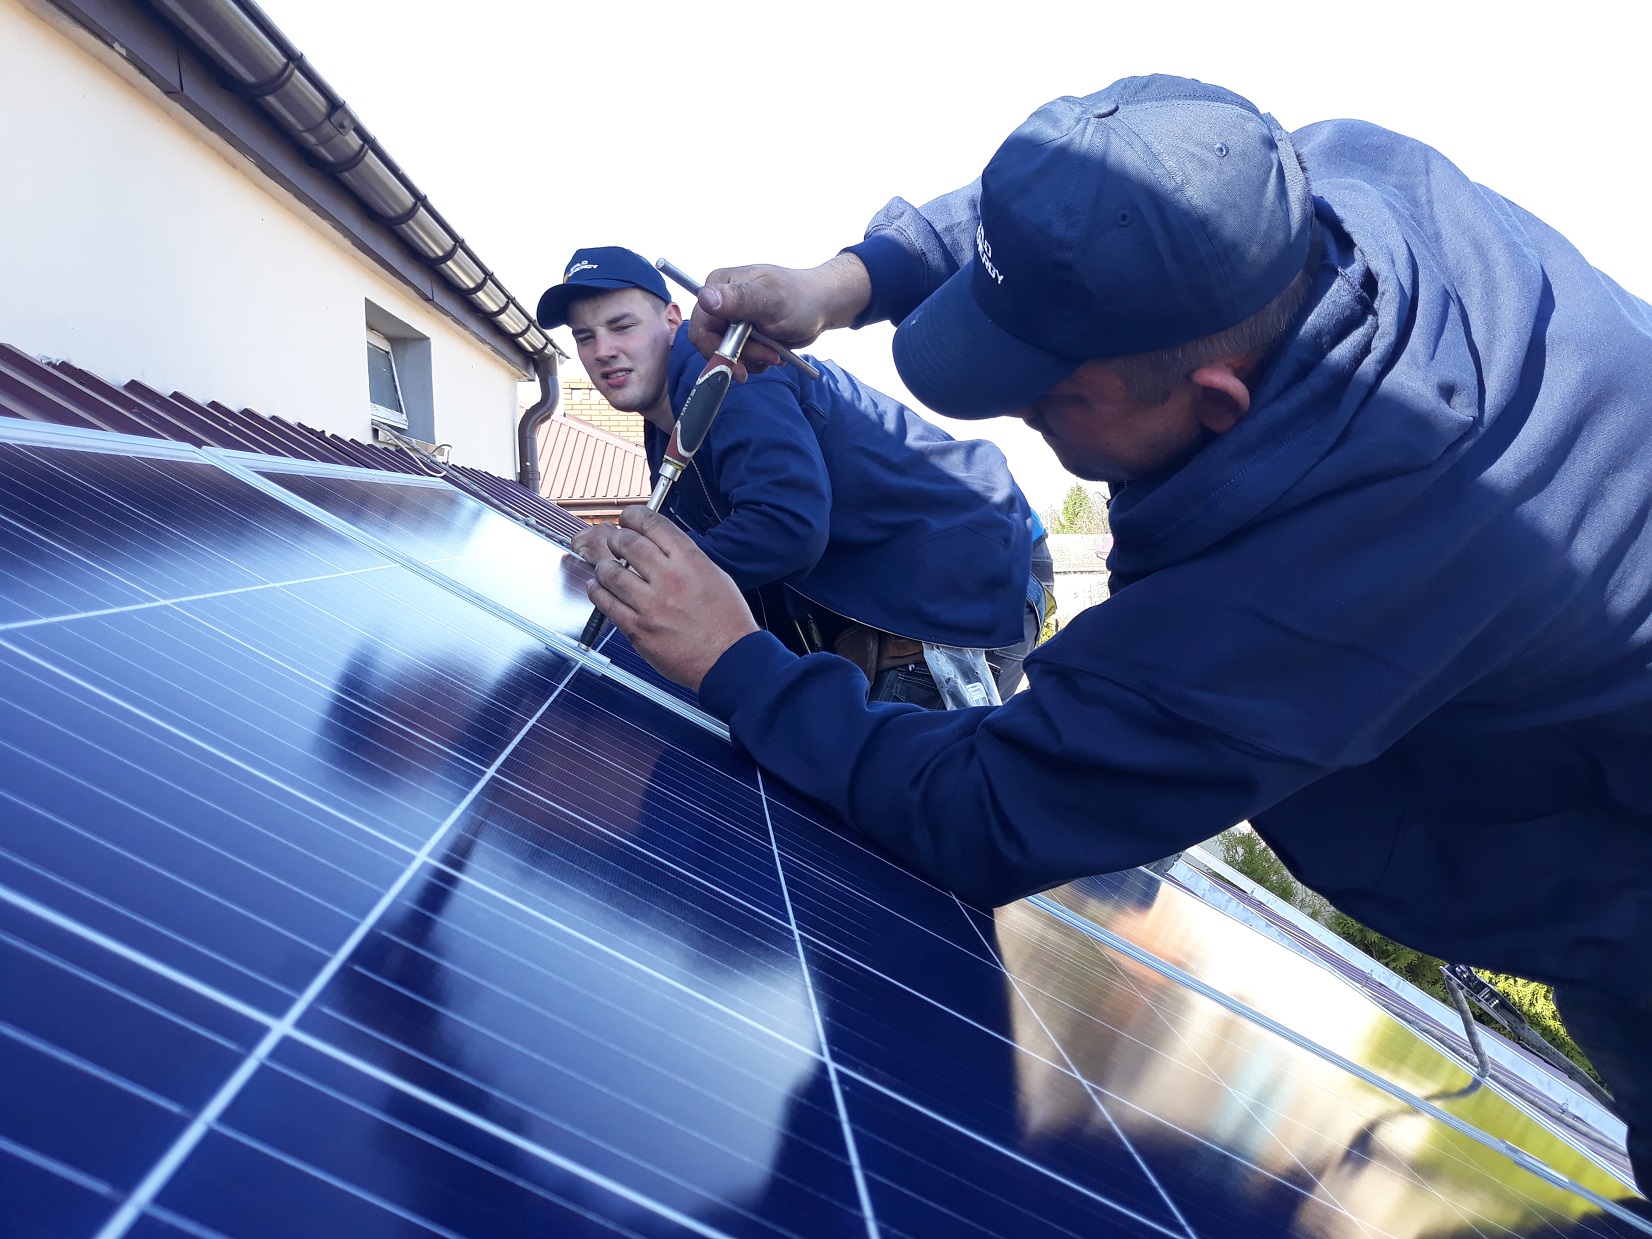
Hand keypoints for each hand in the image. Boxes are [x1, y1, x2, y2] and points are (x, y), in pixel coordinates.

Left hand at [577, 507, 757, 691]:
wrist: (731, 661)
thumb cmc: (728, 623)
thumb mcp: (716, 576)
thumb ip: (686, 559)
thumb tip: (659, 548)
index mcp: (691, 562)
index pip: (654, 525)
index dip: (634, 516)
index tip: (627, 518)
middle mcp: (670, 579)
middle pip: (628, 544)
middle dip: (616, 539)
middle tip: (615, 542)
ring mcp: (652, 606)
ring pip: (611, 573)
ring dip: (604, 566)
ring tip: (606, 568)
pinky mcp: (639, 630)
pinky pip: (607, 604)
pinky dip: (597, 592)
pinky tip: (597, 588)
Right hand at [688, 253, 871, 371]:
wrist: (821, 307)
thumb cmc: (799, 297)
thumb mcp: (770, 299)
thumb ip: (739, 299)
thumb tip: (705, 298)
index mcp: (719, 286)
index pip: (700, 326)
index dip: (713, 348)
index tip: (736, 363)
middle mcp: (721, 303)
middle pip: (711, 344)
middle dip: (738, 357)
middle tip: (767, 358)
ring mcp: (732, 320)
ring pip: (726, 354)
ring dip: (751, 360)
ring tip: (775, 352)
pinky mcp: (743, 336)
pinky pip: (739, 358)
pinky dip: (756, 361)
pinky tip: (773, 353)